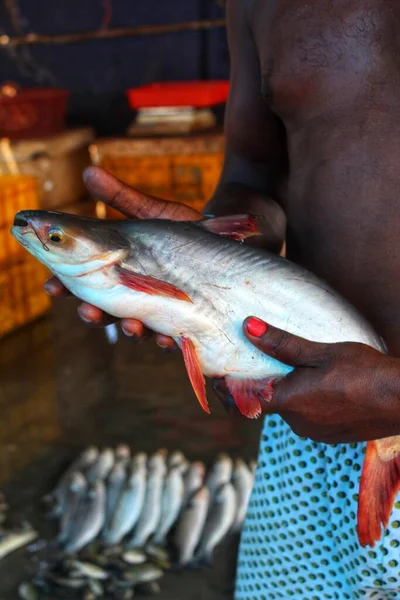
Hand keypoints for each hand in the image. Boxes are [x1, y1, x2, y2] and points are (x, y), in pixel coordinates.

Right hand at [45, 166, 200, 348]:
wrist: (229, 243)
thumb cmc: (185, 232)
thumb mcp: (153, 214)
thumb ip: (120, 199)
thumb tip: (88, 171)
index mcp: (121, 274)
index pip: (85, 285)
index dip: (66, 288)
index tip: (51, 286)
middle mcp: (136, 297)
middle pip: (107, 313)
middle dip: (95, 315)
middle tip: (87, 311)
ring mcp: (159, 313)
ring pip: (136, 330)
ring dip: (129, 331)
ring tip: (128, 325)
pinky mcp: (186, 323)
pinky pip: (173, 338)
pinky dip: (167, 340)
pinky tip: (166, 337)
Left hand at [215, 317, 397, 443]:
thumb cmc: (363, 372)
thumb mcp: (319, 352)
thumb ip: (281, 344)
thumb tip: (247, 327)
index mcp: (289, 403)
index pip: (242, 405)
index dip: (226, 393)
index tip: (218, 378)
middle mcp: (298, 424)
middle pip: (267, 403)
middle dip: (263, 384)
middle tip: (267, 358)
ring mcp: (316, 433)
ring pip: (290, 409)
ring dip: (288, 391)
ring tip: (302, 368)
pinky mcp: (331, 436)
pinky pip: (308, 417)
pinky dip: (306, 401)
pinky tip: (324, 384)